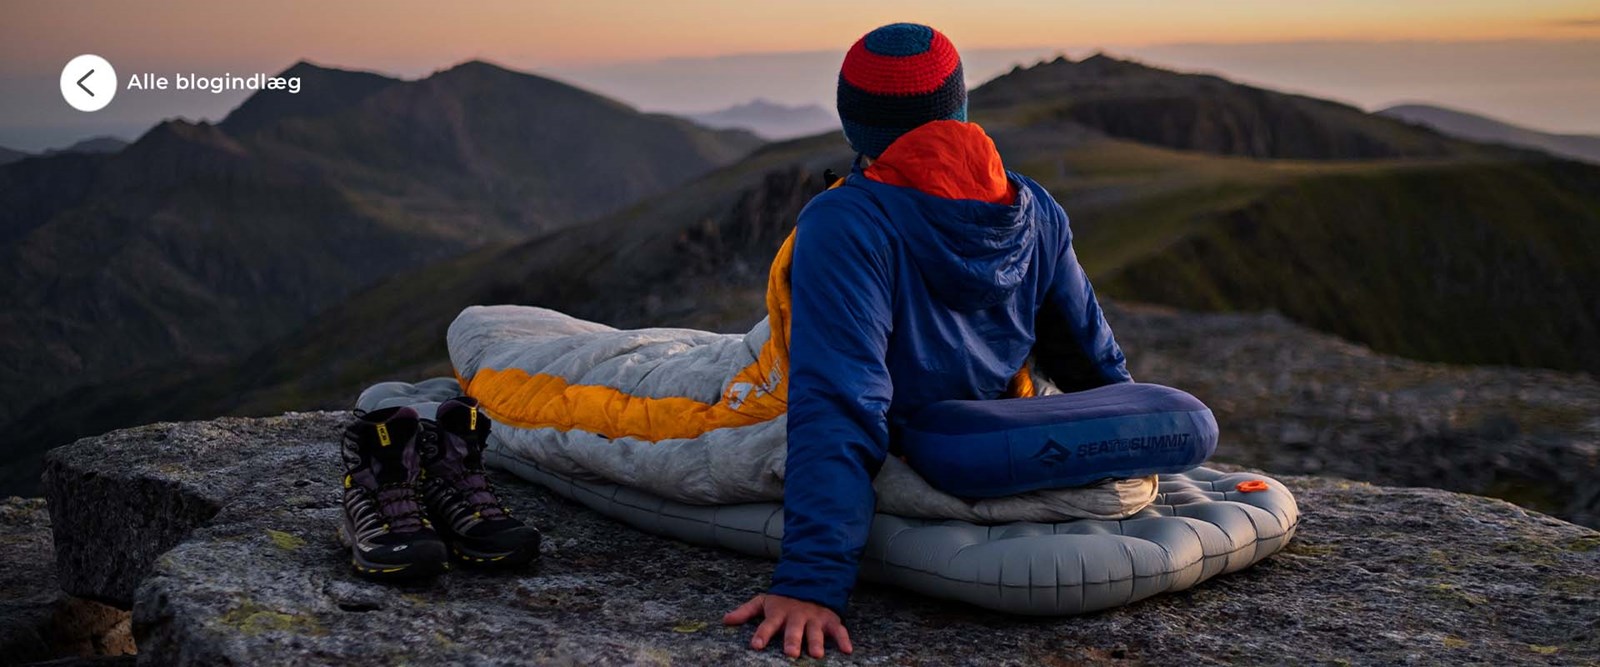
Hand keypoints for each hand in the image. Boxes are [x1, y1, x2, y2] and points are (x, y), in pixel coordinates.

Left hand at [722, 593, 853, 657]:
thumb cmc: (783, 599)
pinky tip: (847, 650)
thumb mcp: (763, 601)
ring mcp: (814, 618)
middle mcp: (797, 616)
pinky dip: (844, 639)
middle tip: (791, 653)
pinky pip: (839, 630)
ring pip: (815, 631)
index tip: (756, 645)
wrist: (810, 581)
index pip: (768, 625)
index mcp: (779, 613)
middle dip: (792, 641)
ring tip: (816, 654)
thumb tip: (725, 620)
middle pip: (794, 630)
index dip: (762, 635)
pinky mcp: (830, 620)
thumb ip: (746, 612)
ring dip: (816, 642)